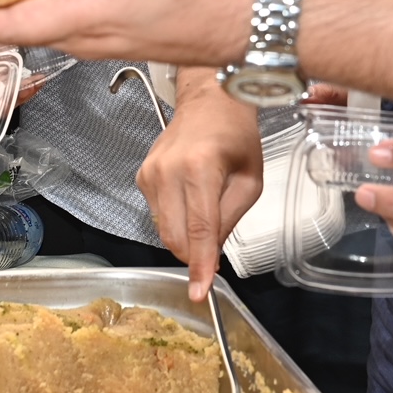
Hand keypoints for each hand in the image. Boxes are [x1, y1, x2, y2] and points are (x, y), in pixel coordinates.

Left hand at [0, 0, 249, 66]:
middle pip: (18, 34)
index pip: (17, 24)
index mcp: (94, 15)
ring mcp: (101, 42)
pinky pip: (60, 31)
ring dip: (3, 18)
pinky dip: (34, 16)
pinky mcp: (112, 39)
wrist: (243, 22)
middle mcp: (90, 37)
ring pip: (38, 34)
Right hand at [135, 70, 263, 300]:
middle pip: (175, 236)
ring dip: (186, 236)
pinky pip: (158, 215)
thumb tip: (214, 253)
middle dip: (195, 254)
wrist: (209, 99)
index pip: (199, 229)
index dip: (201, 266)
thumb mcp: (250, 179)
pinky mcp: (142, 176)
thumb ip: (230, 218)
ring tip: (207, 208)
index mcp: (201, 168)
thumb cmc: (236, 133)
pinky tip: (190, 198)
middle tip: (215, 253)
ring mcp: (151, 173)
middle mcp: (169, 170)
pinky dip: (176, 219)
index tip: (200, 293)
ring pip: (164, 230)